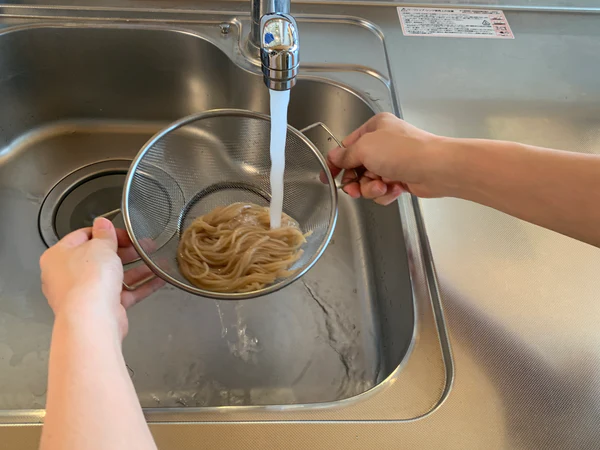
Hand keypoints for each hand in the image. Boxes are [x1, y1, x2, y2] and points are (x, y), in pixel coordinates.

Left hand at [40, 218, 164, 338]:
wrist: (92, 318)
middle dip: (126, 250)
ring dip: (137, 268)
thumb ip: (105, 234)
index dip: (105, 233)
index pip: (82, 237)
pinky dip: (141, 285)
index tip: (125, 233)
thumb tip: (102, 223)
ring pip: (114, 276)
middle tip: (144, 244)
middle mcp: (68, 276)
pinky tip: (159, 278)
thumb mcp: (99, 246)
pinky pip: (124, 293)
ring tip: (156, 259)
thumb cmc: (88, 278)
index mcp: (58, 257)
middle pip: (100, 257)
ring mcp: (86, 294)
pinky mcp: (103, 308)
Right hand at [327, 112, 446, 204]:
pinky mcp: (402, 179)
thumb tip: (334, 157)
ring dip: (371, 188)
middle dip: (355, 180)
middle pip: (356, 167)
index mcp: (374, 127)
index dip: (336, 163)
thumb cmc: (401, 151)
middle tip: (354, 189)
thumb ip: (346, 155)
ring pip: (368, 181)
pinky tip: (394, 190)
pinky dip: (385, 193)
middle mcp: (383, 143)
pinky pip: (382, 190)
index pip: (347, 146)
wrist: (436, 168)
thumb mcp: (365, 148)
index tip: (327, 177)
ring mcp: (393, 162)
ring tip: (382, 186)